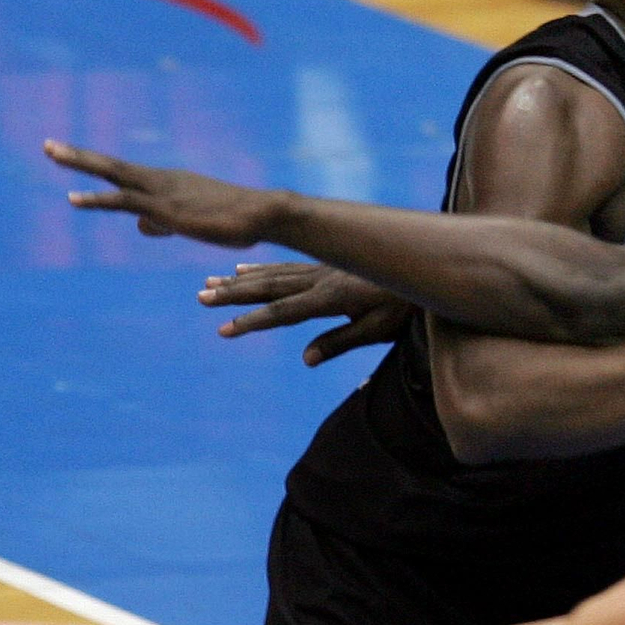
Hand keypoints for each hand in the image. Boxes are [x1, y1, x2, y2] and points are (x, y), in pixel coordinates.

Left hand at [47, 140, 281, 246]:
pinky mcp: (165, 209)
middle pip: (112, 166)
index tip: (70, 157)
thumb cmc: (236, 221)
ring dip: (79, 163)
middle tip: (47, 145)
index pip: (125, 174)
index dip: (97, 166)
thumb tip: (140, 226)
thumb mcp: (192, 223)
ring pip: (113, 174)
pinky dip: (96, 198)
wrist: (263, 215)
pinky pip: (123, 201)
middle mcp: (160, 181)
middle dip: (78, 156)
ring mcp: (161, 193)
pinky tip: (72, 198)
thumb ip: (162, 223)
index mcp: (167, 184)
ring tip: (50, 153)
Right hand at [198, 263, 411, 365]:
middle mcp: (320, 280)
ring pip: (273, 274)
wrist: (424, 266)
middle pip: (269, 287)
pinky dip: (262, 269)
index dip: (253, 322)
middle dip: (233, 294)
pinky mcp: (326, 266)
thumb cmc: (404, 307)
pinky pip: (287, 266)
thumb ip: (340, 342)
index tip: (224, 330)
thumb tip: (305, 359)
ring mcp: (322, 270)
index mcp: (331, 298)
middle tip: (201, 297)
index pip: (284, 312)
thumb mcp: (377, 330)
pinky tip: (243, 270)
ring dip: (240, 281)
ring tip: (210, 284)